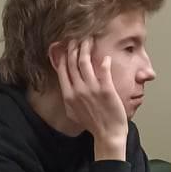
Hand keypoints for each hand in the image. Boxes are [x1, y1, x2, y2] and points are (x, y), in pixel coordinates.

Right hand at [54, 38, 127, 159]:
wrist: (107, 134)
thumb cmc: (92, 123)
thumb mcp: (73, 112)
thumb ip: (68, 97)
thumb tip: (66, 86)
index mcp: (68, 94)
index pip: (63, 69)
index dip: (64, 54)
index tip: (66, 45)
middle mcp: (78, 90)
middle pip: (73, 62)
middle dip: (74, 46)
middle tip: (78, 37)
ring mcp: (92, 89)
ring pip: (85, 61)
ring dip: (86, 48)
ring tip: (90, 40)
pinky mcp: (106, 89)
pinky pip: (103, 69)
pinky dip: (103, 61)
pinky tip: (105, 57)